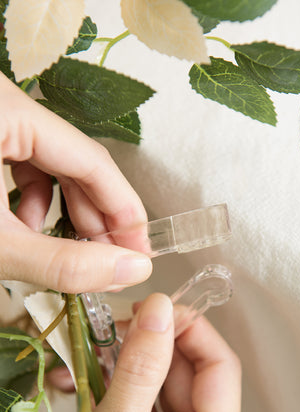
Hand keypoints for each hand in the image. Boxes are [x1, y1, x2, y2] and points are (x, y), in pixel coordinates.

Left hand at [0, 73, 151, 292]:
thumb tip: (132, 271)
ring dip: (65, 214)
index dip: (125, 212)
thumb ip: (64, 262)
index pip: (93, 161)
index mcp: (6, 112)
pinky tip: (26, 230)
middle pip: (76, 163)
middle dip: (97, 219)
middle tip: (113, 262)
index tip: (141, 253)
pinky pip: (23, 165)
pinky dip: (33, 202)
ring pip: (52, 166)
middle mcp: (5, 106)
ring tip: (65, 252)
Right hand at [0, 293, 240, 411]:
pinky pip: (149, 406)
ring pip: (166, 387)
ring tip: (90, 355)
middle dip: (152, 346)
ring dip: (129, 365)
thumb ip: (139, 369)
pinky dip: (120, 387)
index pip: (221, 371)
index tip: (155, 308)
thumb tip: (161, 310)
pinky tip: (89, 380)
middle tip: (110, 328)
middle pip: (192, 376)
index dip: (191, 330)